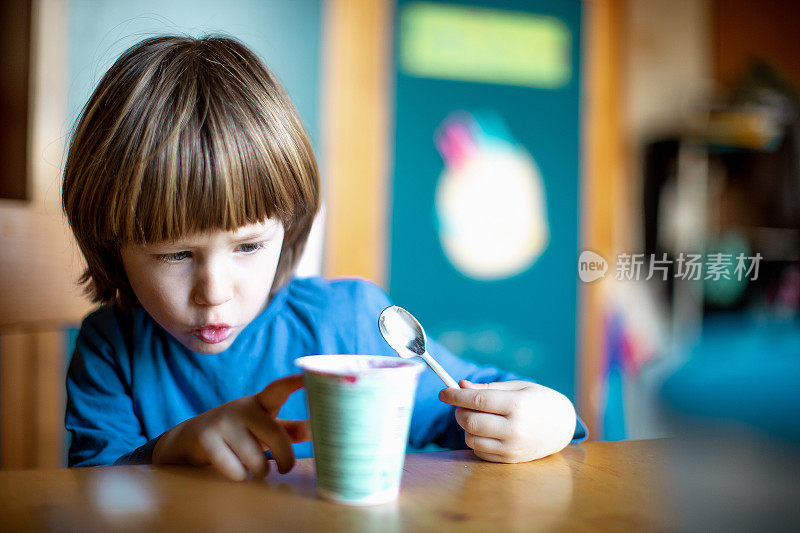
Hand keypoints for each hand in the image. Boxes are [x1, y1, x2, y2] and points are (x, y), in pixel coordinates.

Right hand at [152, 374, 310, 480]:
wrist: (188, 440)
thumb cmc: (236, 434)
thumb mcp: (262, 428)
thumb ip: (289, 430)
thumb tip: (317, 429)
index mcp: (259, 403)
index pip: (278, 389)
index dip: (293, 383)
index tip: (307, 376)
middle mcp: (241, 408)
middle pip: (275, 435)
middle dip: (286, 458)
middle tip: (286, 468)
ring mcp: (222, 422)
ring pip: (257, 460)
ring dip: (259, 471)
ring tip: (252, 468)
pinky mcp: (206, 440)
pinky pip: (236, 470)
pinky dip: (239, 477)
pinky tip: (233, 470)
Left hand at [439, 380, 575, 462]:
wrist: (562, 425)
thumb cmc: (538, 400)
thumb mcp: (517, 387)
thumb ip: (488, 388)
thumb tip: (460, 386)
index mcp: (517, 405)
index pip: (477, 401)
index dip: (455, 396)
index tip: (443, 392)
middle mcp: (515, 429)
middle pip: (471, 422)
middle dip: (459, 411)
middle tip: (461, 404)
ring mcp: (512, 447)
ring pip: (471, 439)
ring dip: (467, 427)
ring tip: (478, 417)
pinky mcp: (510, 460)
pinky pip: (479, 452)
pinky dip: (476, 440)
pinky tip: (486, 431)